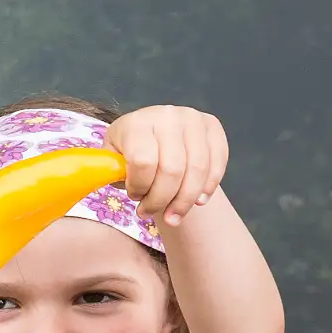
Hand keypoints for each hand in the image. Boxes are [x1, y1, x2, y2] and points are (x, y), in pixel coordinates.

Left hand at [104, 104, 226, 227]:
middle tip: (151, 214)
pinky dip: (208, 187)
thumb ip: (116, 174)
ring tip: (174, 217)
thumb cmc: (129, 151)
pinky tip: (198, 201)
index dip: (140, 187)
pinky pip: (217, 163)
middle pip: (172, 170)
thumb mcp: (114, 159)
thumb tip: (133, 192)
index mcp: (136, 123)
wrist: (154, 132)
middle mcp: (167, 115)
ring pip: (197, 170)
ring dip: (185, 201)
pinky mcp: (212, 125)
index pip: (143, 162)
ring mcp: (192, 118)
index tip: (134, 197)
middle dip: (162, 201)